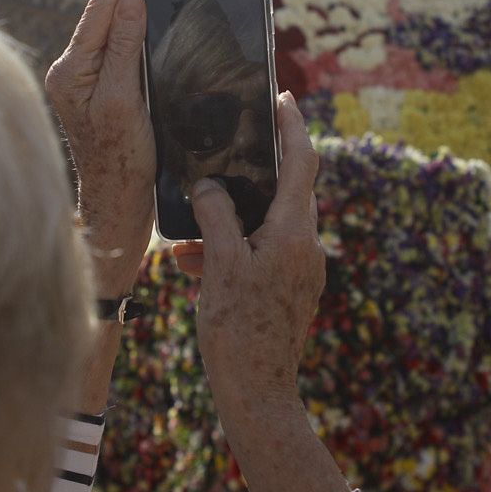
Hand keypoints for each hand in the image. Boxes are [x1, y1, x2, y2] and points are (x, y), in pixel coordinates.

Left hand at [45, 0, 161, 297]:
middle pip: (101, 14)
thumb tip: (130, 0)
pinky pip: (115, 49)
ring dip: (130, 3)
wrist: (116, 205)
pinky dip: (133, 29)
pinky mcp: (98, 94)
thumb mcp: (125, 101)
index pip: (100, 8)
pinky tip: (149, 20)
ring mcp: (83, 83)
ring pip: (108, 30)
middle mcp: (71, 72)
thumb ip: (125, 49)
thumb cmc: (120, 161)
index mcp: (71, 71)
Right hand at [188, 94, 347, 491]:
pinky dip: (228, 251)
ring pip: (262, 225)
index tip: (281, 96)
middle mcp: (305, 246)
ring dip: (226, 222)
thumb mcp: (220, 265)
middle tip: (220, 154)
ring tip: (184, 236)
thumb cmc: (240, 331)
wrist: (259, 396)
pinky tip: (190, 264)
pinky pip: (258, 254)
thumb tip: (208, 184)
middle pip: (282, 191)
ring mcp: (299, 269)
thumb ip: (215, 216)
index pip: (301, 162)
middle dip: (246, 176)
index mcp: (296, 232)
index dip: (292, 125)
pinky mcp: (287, 290)